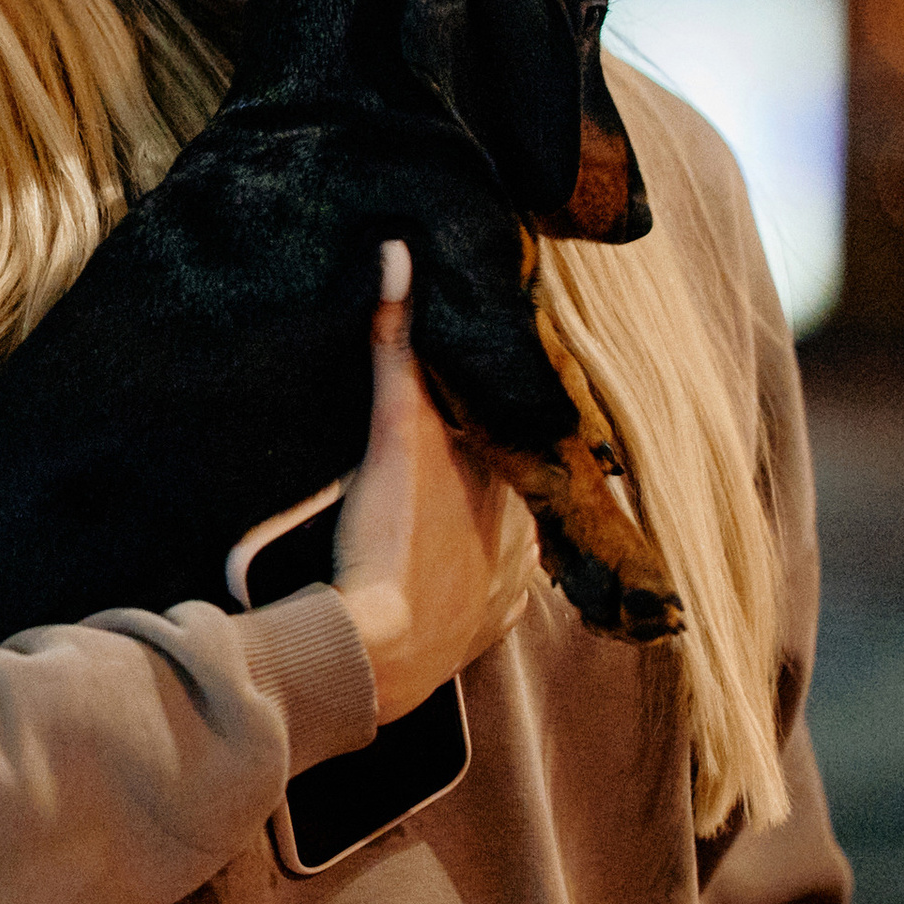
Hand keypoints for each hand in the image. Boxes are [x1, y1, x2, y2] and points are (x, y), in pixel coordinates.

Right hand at [331, 244, 538, 720]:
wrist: (376, 651)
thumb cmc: (390, 541)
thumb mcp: (393, 434)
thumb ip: (396, 346)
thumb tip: (402, 253)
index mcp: (516, 486)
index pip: (516, 431)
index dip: (497, 410)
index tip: (478, 389)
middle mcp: (527, 536)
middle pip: (512, 484)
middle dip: (490, 464)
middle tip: (455, 447)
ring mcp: (509, 589)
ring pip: (510, 539)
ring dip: (485, 523)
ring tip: (449, 507)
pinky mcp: (481, 630)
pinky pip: (495, 596)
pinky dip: (476, 579)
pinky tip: (453, 568)